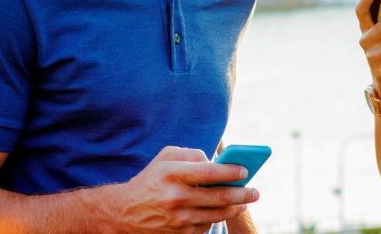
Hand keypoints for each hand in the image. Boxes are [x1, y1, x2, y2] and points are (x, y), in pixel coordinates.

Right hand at [108, 145, 259, 232]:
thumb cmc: (151, 179)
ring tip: (244, 202)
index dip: (232, 172)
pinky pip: (206, 225)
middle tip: (255, 192)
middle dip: (243, 194)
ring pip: (217, 214)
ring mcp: (178, 219)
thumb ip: (192, 154)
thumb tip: (216, 161)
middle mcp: (176, 197)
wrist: (125, 212)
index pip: (210, 172)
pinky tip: (221, 212)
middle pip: (219, 197)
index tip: (246, 171)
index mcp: (173, 173)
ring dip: (235, 208)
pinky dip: (216, 218)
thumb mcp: (166, 157)